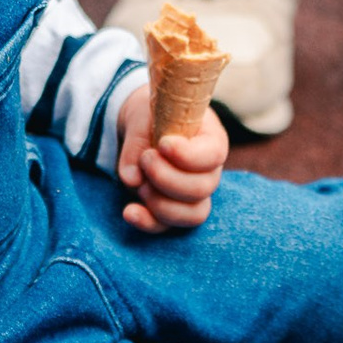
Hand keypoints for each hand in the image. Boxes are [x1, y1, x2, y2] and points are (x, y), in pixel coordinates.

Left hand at [116, 76, 227, 235]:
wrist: (141, 128)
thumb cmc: (151, 117)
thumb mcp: (144, 116)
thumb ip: (138, 140)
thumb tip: (132, 180)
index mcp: (211, 140)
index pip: (213, 155)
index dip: (188, 156)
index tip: (163, 144)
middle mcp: (209, 172)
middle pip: (202, 188)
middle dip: (168, 178)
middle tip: (145, 159)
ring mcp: (194, 196)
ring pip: (192, 214)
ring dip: (160, 202)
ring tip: (139, 182)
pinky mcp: (173, 211)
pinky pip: (168, 226)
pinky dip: (147, 222)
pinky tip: (129, 212)